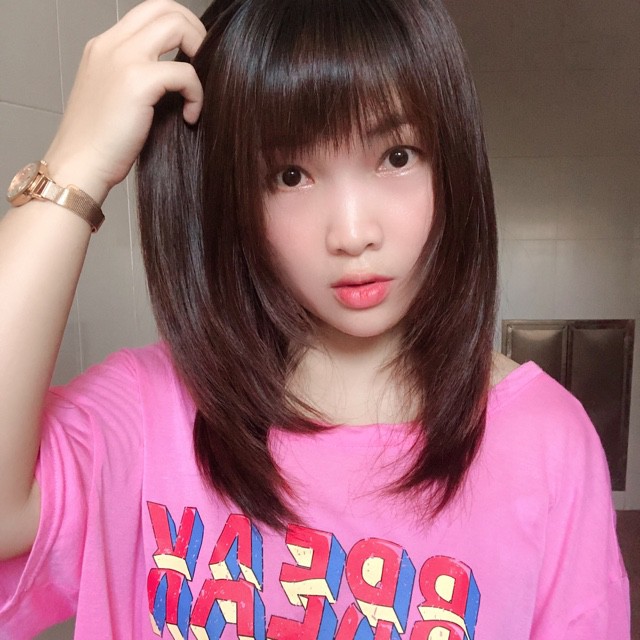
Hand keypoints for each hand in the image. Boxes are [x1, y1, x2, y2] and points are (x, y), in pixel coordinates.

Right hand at [44, 0, 205, 203]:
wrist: (78, 166)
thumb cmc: (101, 145)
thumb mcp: (116, 98)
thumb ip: (138, 78)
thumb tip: (178, 77)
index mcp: (104, 47)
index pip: (149, 11)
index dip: (180, 27)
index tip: (193, 58)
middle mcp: (111, 45)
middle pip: (165, 7)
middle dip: (195, 31)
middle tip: (204, 66)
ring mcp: (122, 59)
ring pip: (177, 26)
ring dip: (200, 53)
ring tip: (198, 89)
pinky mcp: (137, 82)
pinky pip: (185, 73)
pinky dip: (197, 94)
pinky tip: (190, 117)